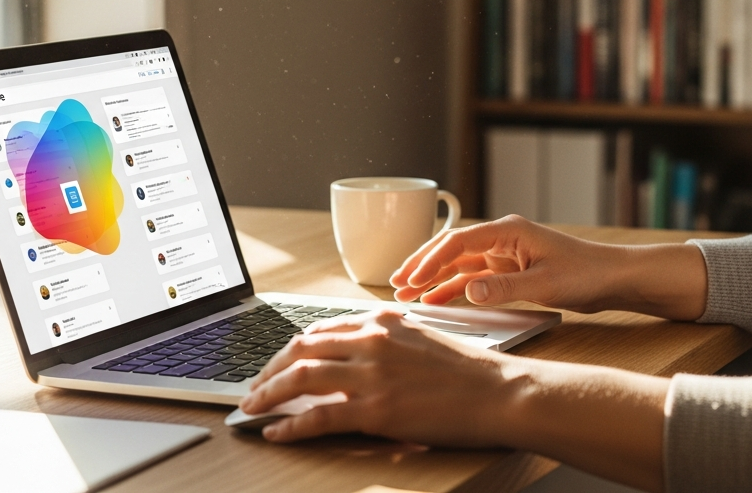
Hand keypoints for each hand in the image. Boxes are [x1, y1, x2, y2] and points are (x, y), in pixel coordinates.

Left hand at [237, 308, 514, 443]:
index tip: (278, 362)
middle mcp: (371, 339)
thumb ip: (385, 341)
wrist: (498, 390)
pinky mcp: (375, 409)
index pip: (321, 328)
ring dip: (269, 394)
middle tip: (256, 386)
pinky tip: (276, 432)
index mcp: (381, 319)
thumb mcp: (421, 338)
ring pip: (300, 378)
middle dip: (270, 368)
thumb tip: (354, 357)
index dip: (292, 348)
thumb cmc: (466, 370)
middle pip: (301, 348)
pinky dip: (290, 425)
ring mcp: (371, 373)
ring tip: (253, 407)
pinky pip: (318, 416)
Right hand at [390, 215, 707, 319]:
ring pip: (459, 265)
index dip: (430, 259)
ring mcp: (504, 255)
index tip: (410, 277)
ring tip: (407, 295)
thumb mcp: (545, 284)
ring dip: (433, 279)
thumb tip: (469, 291)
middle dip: (422, 265)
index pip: (459, 241)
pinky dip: (453, 289)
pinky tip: (436, 302)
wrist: (613, 278)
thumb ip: (505, 288)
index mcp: (508, 231)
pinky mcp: (509, 271)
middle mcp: (502, 238)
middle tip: (396, 284)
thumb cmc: (586, 274)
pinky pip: (473, 278)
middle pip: (452, 249)